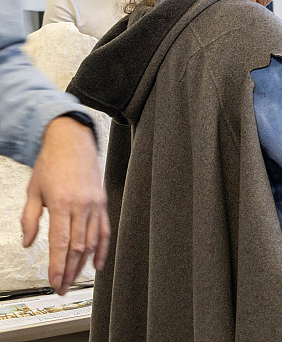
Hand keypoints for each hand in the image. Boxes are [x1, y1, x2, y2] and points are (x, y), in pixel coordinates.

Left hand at [21, 116, 109, 295]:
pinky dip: (102, 249)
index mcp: (62, 203)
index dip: (58, 266)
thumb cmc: (52, 163)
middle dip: (70, 271)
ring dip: (83, 264)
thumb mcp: (33, 190)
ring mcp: (95, 204)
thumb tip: (29, 243)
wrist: (73, 141)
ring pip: (91, 241)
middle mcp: (82, 205)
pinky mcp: (102, 202)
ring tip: (75, 280)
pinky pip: (104, 230)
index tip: (54, 282)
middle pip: (78, 247)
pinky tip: (98, 263)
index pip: (60, 244)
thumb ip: (30, 219)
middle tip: (63, 288)